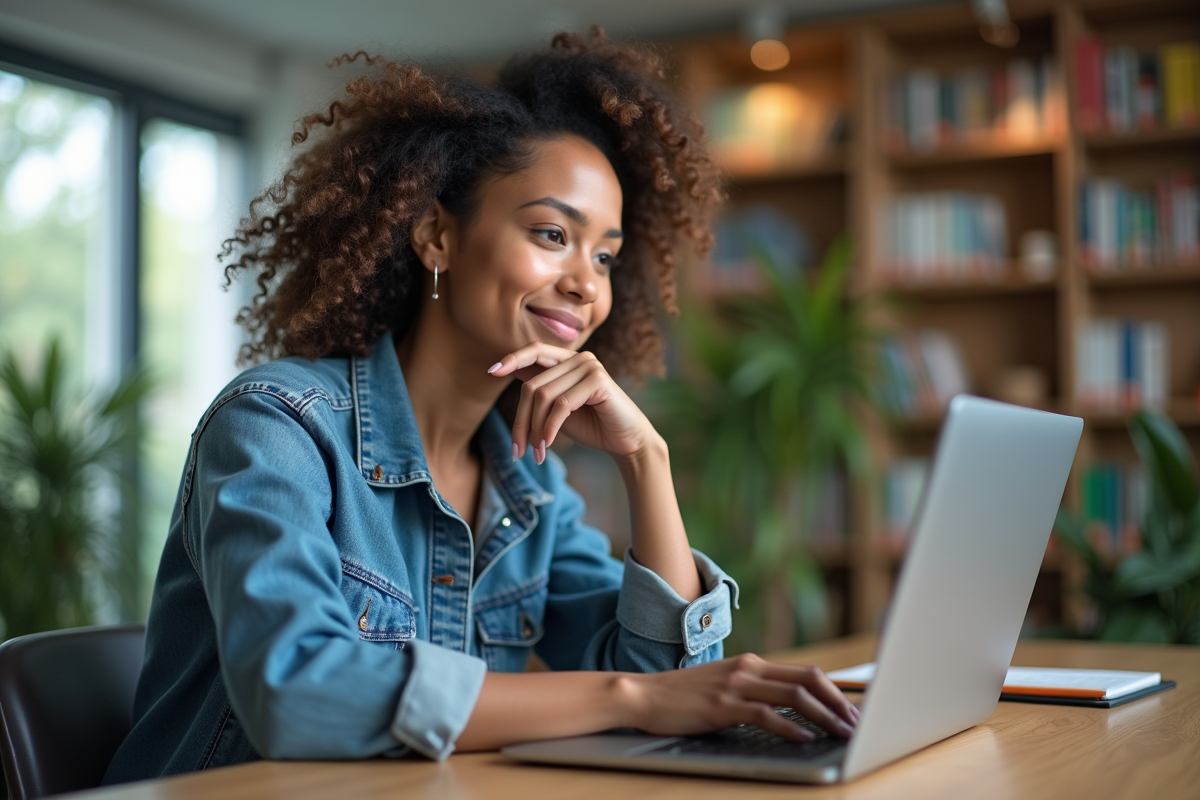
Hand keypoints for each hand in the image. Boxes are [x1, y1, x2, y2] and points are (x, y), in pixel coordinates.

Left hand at [488, 342, 655, 463]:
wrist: (626, 442)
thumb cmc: (592, 425)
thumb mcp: (557, 408)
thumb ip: (539, 390)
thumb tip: (507, 372)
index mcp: (568, 360)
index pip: (534, 351)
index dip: (512, 359)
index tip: (491, 372)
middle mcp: (579, 358)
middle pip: (533, 386)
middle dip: (521, 421)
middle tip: (517, 450)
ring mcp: (589, 366)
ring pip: (543, 396)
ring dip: (534, 429)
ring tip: (535, 452)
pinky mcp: (598, 381)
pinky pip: (561, 405)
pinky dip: (550, 428)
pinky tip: (547, 444)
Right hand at [618, 654, 859, 740]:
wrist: (643, 695)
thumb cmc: (683, 696)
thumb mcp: (724, 686)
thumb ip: (753, 691)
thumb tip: (787, 709)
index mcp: (752, 663)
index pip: (806, 673)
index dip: (835, 692)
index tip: (853, 711)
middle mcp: (749, 669)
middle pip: (808, 680)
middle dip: (839, 703)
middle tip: (857, 724)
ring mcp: (736, 685)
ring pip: (794, 696)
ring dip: (824, 716)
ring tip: (842, 733)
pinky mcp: (723, 705)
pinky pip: (765, 715)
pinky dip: (790, 728)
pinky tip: (804, 739)